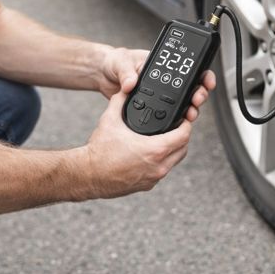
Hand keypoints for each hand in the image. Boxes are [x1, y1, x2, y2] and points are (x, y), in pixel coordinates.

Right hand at [84, 90, 204, 197]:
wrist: (88, 175)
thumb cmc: (99, 152)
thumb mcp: (110, 120)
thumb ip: (120, 100)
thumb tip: (126, 88)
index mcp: (154, 150)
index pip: (184, 135)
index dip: (186, 124)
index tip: (184, 118)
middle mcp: (158, 166)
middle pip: (183, 149)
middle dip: (182, 136)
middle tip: (176, 127)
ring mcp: (154, 178)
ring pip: (174, 161)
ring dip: (174, 149)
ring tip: (166, 138)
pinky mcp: (147, 185)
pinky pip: (163, 170)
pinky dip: (162, 161)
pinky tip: (153, 152)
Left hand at [98, 47, 216, 120]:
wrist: (102, 75)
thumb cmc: (113, 62)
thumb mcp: (120, 62)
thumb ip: (126, 72)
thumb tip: (131, 83)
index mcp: (159, 65)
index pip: (185, 68)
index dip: (200, 74)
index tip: (205, 81)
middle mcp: (162, 80)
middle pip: (188, 87)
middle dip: (198, 93)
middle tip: (197, 99)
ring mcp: (158, 94)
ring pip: (181, 102)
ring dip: (189, 108)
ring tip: (190, 114)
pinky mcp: (151, 107)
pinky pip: (167, 113)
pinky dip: (175, 118)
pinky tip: (178, 123)